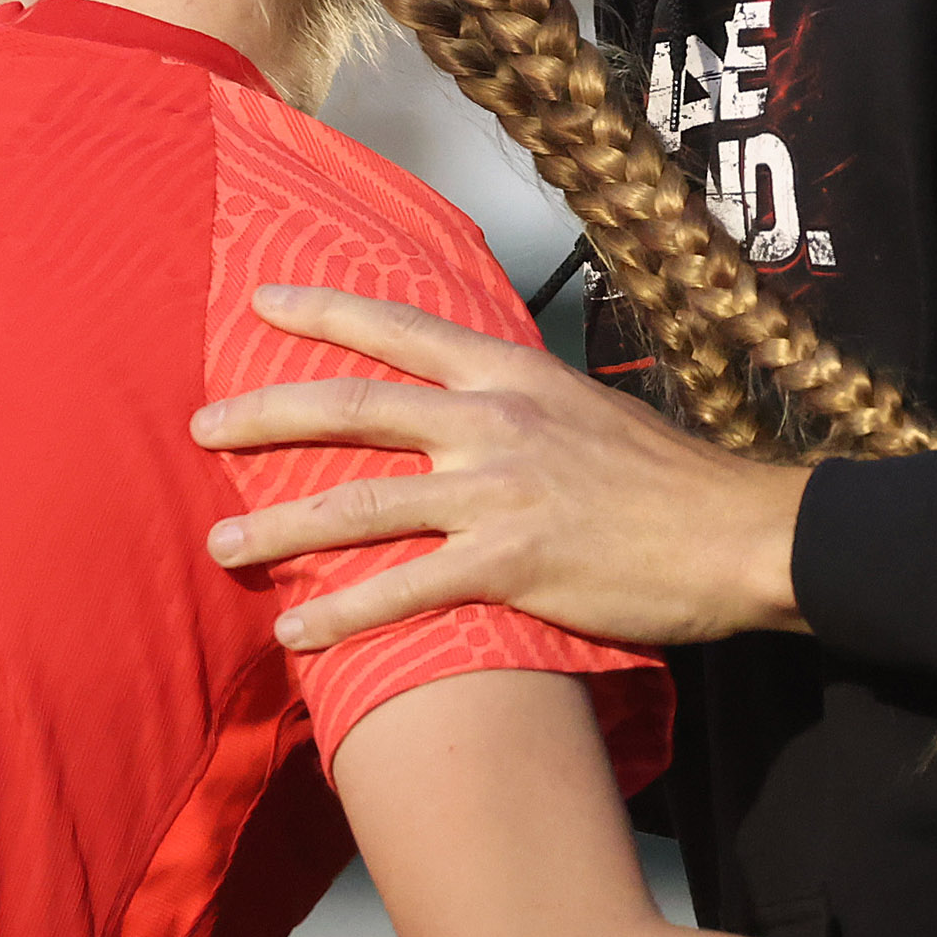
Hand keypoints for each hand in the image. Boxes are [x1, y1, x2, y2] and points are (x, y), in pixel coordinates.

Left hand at [193, 286, 814, 651]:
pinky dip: (341, 615)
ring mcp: (496, 490)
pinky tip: (297, 636)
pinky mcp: (509, 562)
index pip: (397, 330)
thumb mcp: (586, 412)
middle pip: (351, 407)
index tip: (259, 300)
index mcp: (509, 374)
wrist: (734, 533)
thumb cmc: (667, 481)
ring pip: (357, 503)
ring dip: (278, 526)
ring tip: (221, 543)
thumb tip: (471, 411)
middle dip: (264, 415)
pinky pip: (403, 590)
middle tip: (201, 426)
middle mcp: (491, 420)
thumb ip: (520, 408)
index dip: (322, 311)